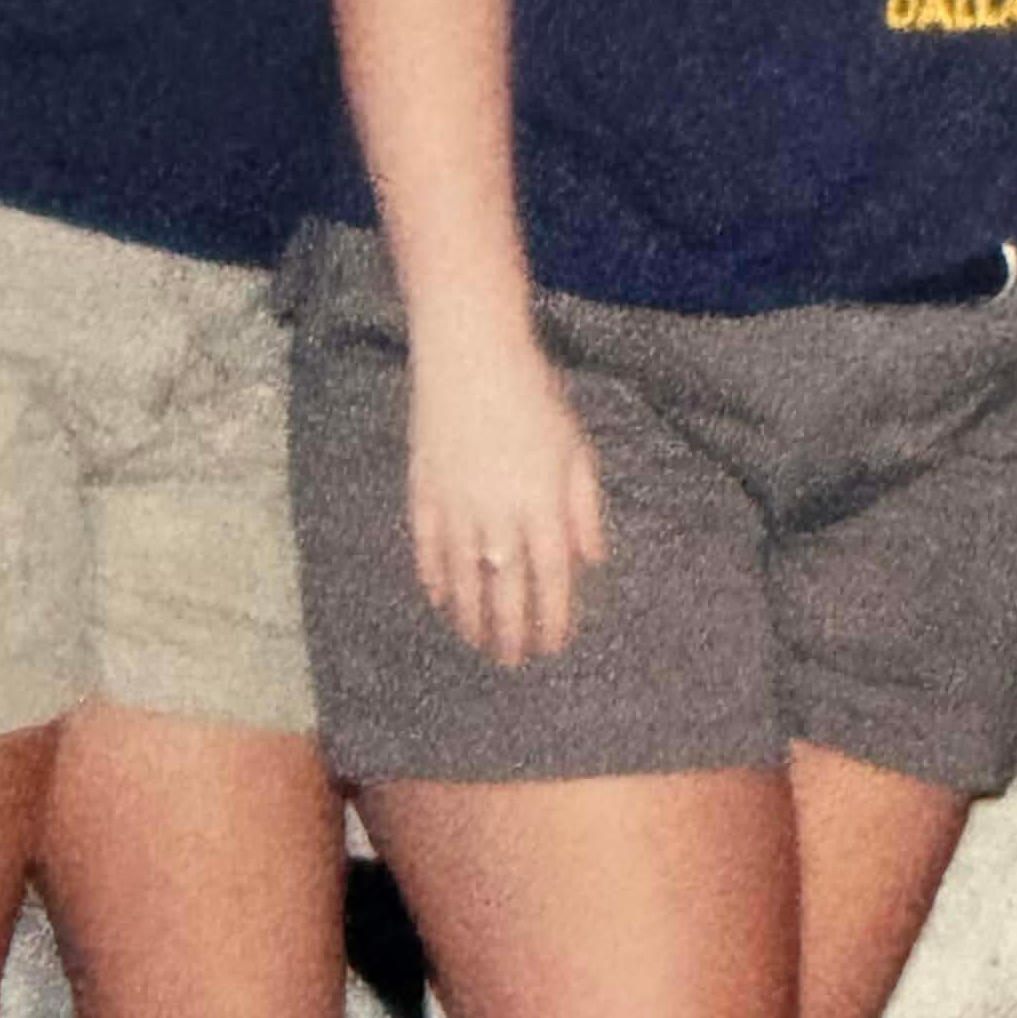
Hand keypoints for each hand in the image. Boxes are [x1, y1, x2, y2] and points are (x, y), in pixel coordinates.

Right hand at [406, 322, 606, 663]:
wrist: (471, 356)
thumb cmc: (534, 397)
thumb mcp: (575, 450)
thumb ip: (584, 510)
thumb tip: (592, 561)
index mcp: (543, 508)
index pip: (552, 582)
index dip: (552, 620)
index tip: (553, 647)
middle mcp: (500, 517)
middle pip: (505, 592)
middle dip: (510, 632)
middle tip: (513, 661)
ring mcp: (457, 508)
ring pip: (463, 580)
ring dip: (470, 617)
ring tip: (477, 643)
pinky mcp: (424, 493)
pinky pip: (429, 550)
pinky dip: (434, 579)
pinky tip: (440, 600)